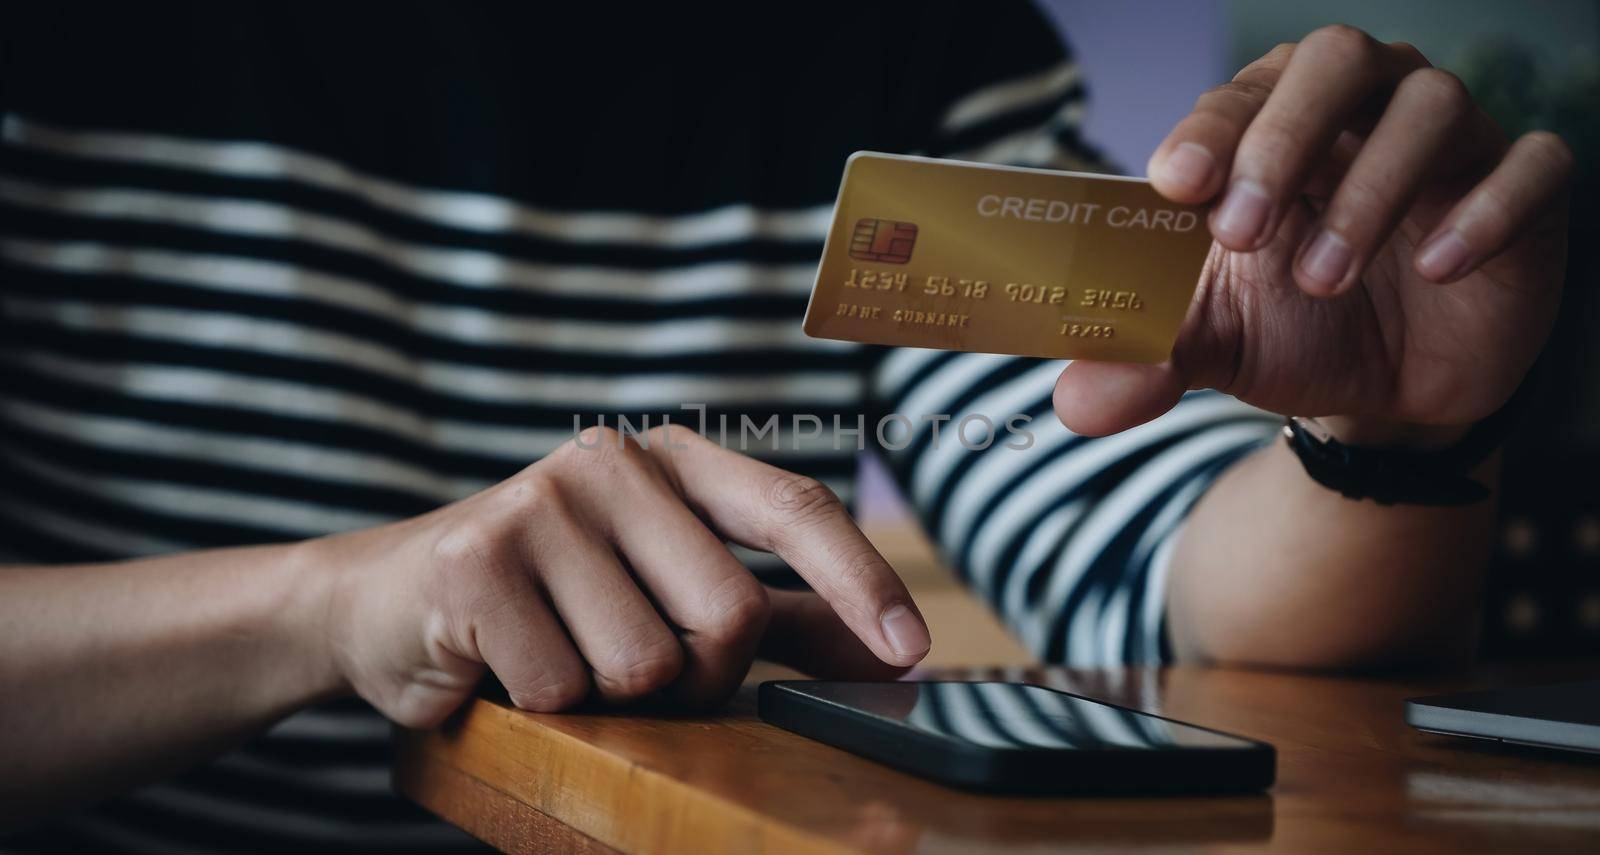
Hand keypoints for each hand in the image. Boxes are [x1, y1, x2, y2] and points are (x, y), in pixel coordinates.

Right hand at [304, 425, 928, 726]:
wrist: (381, 605)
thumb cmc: (546, 602)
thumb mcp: (666, 595)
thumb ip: (776, 615)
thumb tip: (882, 646)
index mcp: (672, 462)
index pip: (795, 509)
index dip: (861, 583)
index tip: (912, 650)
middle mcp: (612, 462)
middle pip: (726, 614)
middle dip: (694, 678)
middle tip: (631, 670)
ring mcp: (540, 503)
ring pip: (644, 667)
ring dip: (611, 700)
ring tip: (561, 661)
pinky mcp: (476, 560)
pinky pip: (562, 688)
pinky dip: (543, 708)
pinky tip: (504, 668)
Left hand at [1054, 26, 1573, 441]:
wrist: (1385, 395)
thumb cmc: (1289, 333)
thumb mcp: (1210, 349)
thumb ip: (1145, 360)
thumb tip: (1075, 401)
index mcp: (1275, 131)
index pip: (1241, 94)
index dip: (1211, 129)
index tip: (1175, 185)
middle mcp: (1363, 116)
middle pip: (1335, 61)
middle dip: (1282, 138)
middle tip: (1241, 229)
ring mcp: (1451, 147)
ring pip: (1430, 104)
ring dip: (1371, 190)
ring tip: (1323, 280)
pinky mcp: (1525, 195)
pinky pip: (1532, 164)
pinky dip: (1487, 209)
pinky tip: (1438, 268)